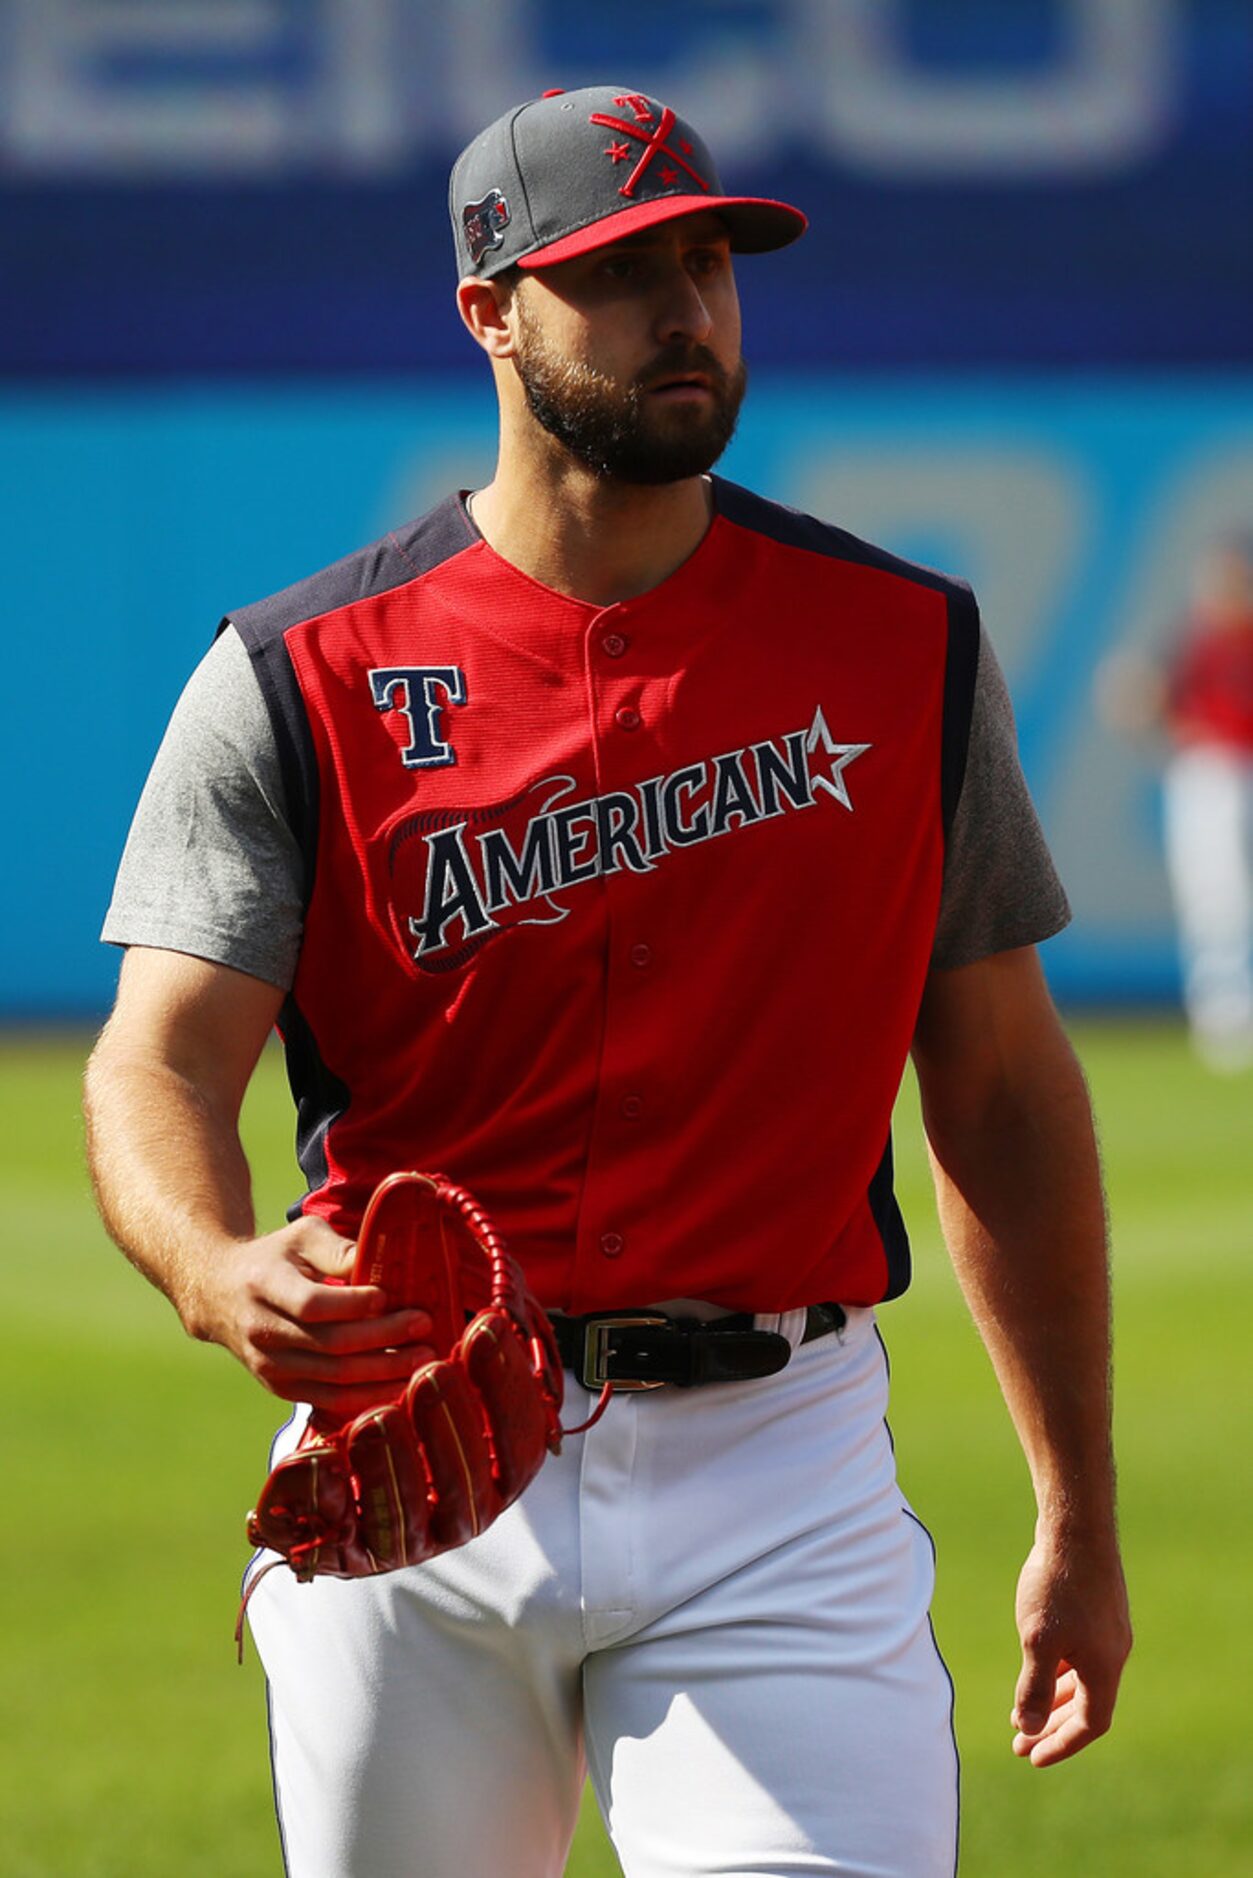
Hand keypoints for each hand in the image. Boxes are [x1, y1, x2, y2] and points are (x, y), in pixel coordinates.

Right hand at [185, 1215, 435, 1417]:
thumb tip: (380, 1263)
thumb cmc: (273, 1258)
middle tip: (424, 1327)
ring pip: (334, 1378)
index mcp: (265, 1285)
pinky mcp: (280, 1388)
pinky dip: (366, 1397)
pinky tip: (398, 1386)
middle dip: (384, 1339)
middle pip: (331, 1344)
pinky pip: (329, 1400)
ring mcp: (270, 1366)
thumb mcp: (301, 1237)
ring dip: (384, 1373)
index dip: (353, 1305)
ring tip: (423, 1359)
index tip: (389, 1297)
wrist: (219, 1295)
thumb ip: (338, 1248)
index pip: (312, 1304)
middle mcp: (262, 1330)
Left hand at [1010, 1526, 1131, 1766]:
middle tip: (1020, 1743)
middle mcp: (1113, 1653)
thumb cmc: (1056, 1584)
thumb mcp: (1038, 1640)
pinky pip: (1080, 1656)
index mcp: (1104, 1667)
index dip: (1061, 1744)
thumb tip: (1026, 1727)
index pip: (1089, 1724)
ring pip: (1082, 1679)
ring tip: (1022, 1712)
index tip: (1031, 1757)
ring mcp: (1107, 1630)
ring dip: (1054, 1698)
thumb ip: (1032, 1685)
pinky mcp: (1097, 1610)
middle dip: (1052, 1726)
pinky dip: (1059, 1670)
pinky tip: (1037, 1666)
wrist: (1076, 1527)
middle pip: (1086, 1705)